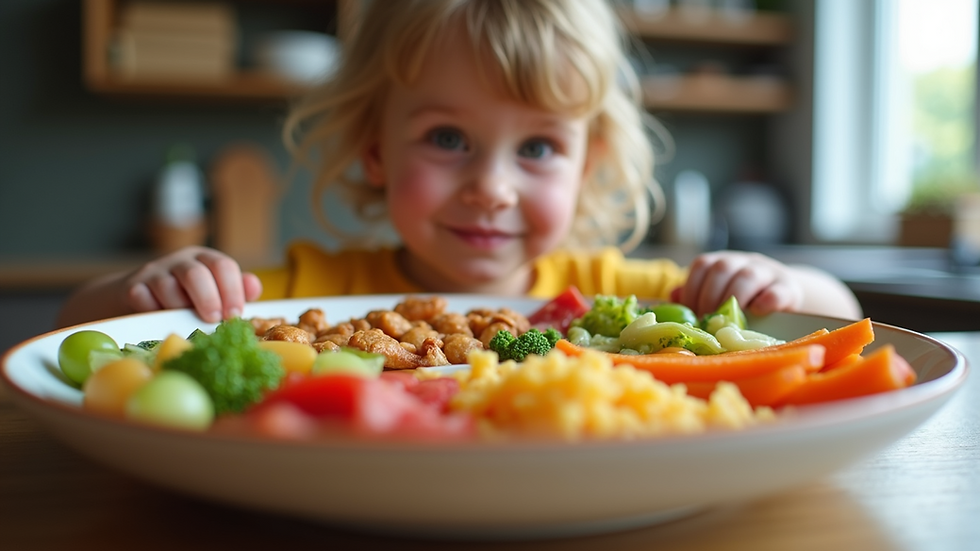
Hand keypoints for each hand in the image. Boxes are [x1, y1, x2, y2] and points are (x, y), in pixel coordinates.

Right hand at [124, 246, 261, 322]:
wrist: (141, 298)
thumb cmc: (186, 298)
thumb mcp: (215, 291)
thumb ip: (237, 290)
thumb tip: (254, 287)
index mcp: (205, 260)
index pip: (223, 266)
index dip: (232, 290)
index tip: (234, 315)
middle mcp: (181, 261)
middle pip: (196, 273)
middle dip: (208, 299)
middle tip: (214, 320)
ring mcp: (154, 272)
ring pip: (167, 286)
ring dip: (179, 308)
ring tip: (185, 321)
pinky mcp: (132, 286)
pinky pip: (142, 298)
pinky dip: (152, 310)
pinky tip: (159, 318)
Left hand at [670, 251, 803, 316]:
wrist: (785, 295)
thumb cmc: (746, 299)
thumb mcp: (719, 293)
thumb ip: (697, 294)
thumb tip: (673, 297)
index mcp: (723, 262)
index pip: (702, 264)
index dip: (692, 288)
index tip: (691, 312)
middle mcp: (744, 261)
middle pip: (723, 268)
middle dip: (710, 296)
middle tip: (707, 320)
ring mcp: (768, 272)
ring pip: (749, 276)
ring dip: (734, 299)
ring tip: (728, 320)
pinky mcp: (789, 288)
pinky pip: (778, 290)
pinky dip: (766, 301)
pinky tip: (757, 312)